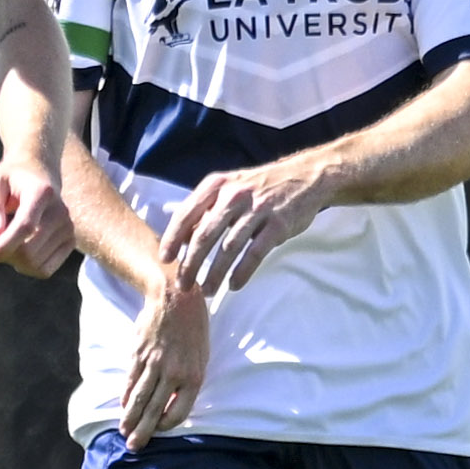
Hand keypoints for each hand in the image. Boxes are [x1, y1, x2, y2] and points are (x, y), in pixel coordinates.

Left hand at [0, 152, 73, 276]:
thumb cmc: (11, 180)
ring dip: (14, 261)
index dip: (5, 246)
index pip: (26, 226)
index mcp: (41, 193)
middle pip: (29, 251)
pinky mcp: (70, 241)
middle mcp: (60, 211)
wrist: (40, 173)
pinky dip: (28, 267)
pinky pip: (45, 270)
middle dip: (5, 254)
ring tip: (8, 241)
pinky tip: (21, 250)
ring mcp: (68, 228)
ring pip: (35, 264)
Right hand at [116, 271, 208, 447]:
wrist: (175, 297)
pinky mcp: (138, 353)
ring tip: (123, 432)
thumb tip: (172, 402)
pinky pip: (130, 379)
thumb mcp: (201, 356)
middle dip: (143, 431)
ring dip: (130, 418)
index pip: (179, 411)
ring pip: (139, 398)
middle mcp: (173, 373)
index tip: (159, 430)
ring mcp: (153, 364)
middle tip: (133, 447)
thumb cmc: (193, 329)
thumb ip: (188, 380)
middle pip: (155, 409)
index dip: (167, 424)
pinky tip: (122, 406)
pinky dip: (125, 395)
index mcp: (193, 376)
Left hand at [158, 152, 337, 295]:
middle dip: (190, 264)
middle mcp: (234, 195)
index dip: (172, 238)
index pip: (186, 214)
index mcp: (216, 185)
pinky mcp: (278, 224)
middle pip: (204, 235)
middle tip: (183, 284)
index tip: (165, 259)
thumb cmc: (258, 187)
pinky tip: (234, 286)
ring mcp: (258, 210)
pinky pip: (255, 253)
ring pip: (229, 248)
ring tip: (207, 291)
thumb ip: (204, 208)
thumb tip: (178, 236)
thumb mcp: (228, 187)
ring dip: (215, 273)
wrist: (304, 177)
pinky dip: (242, 272)